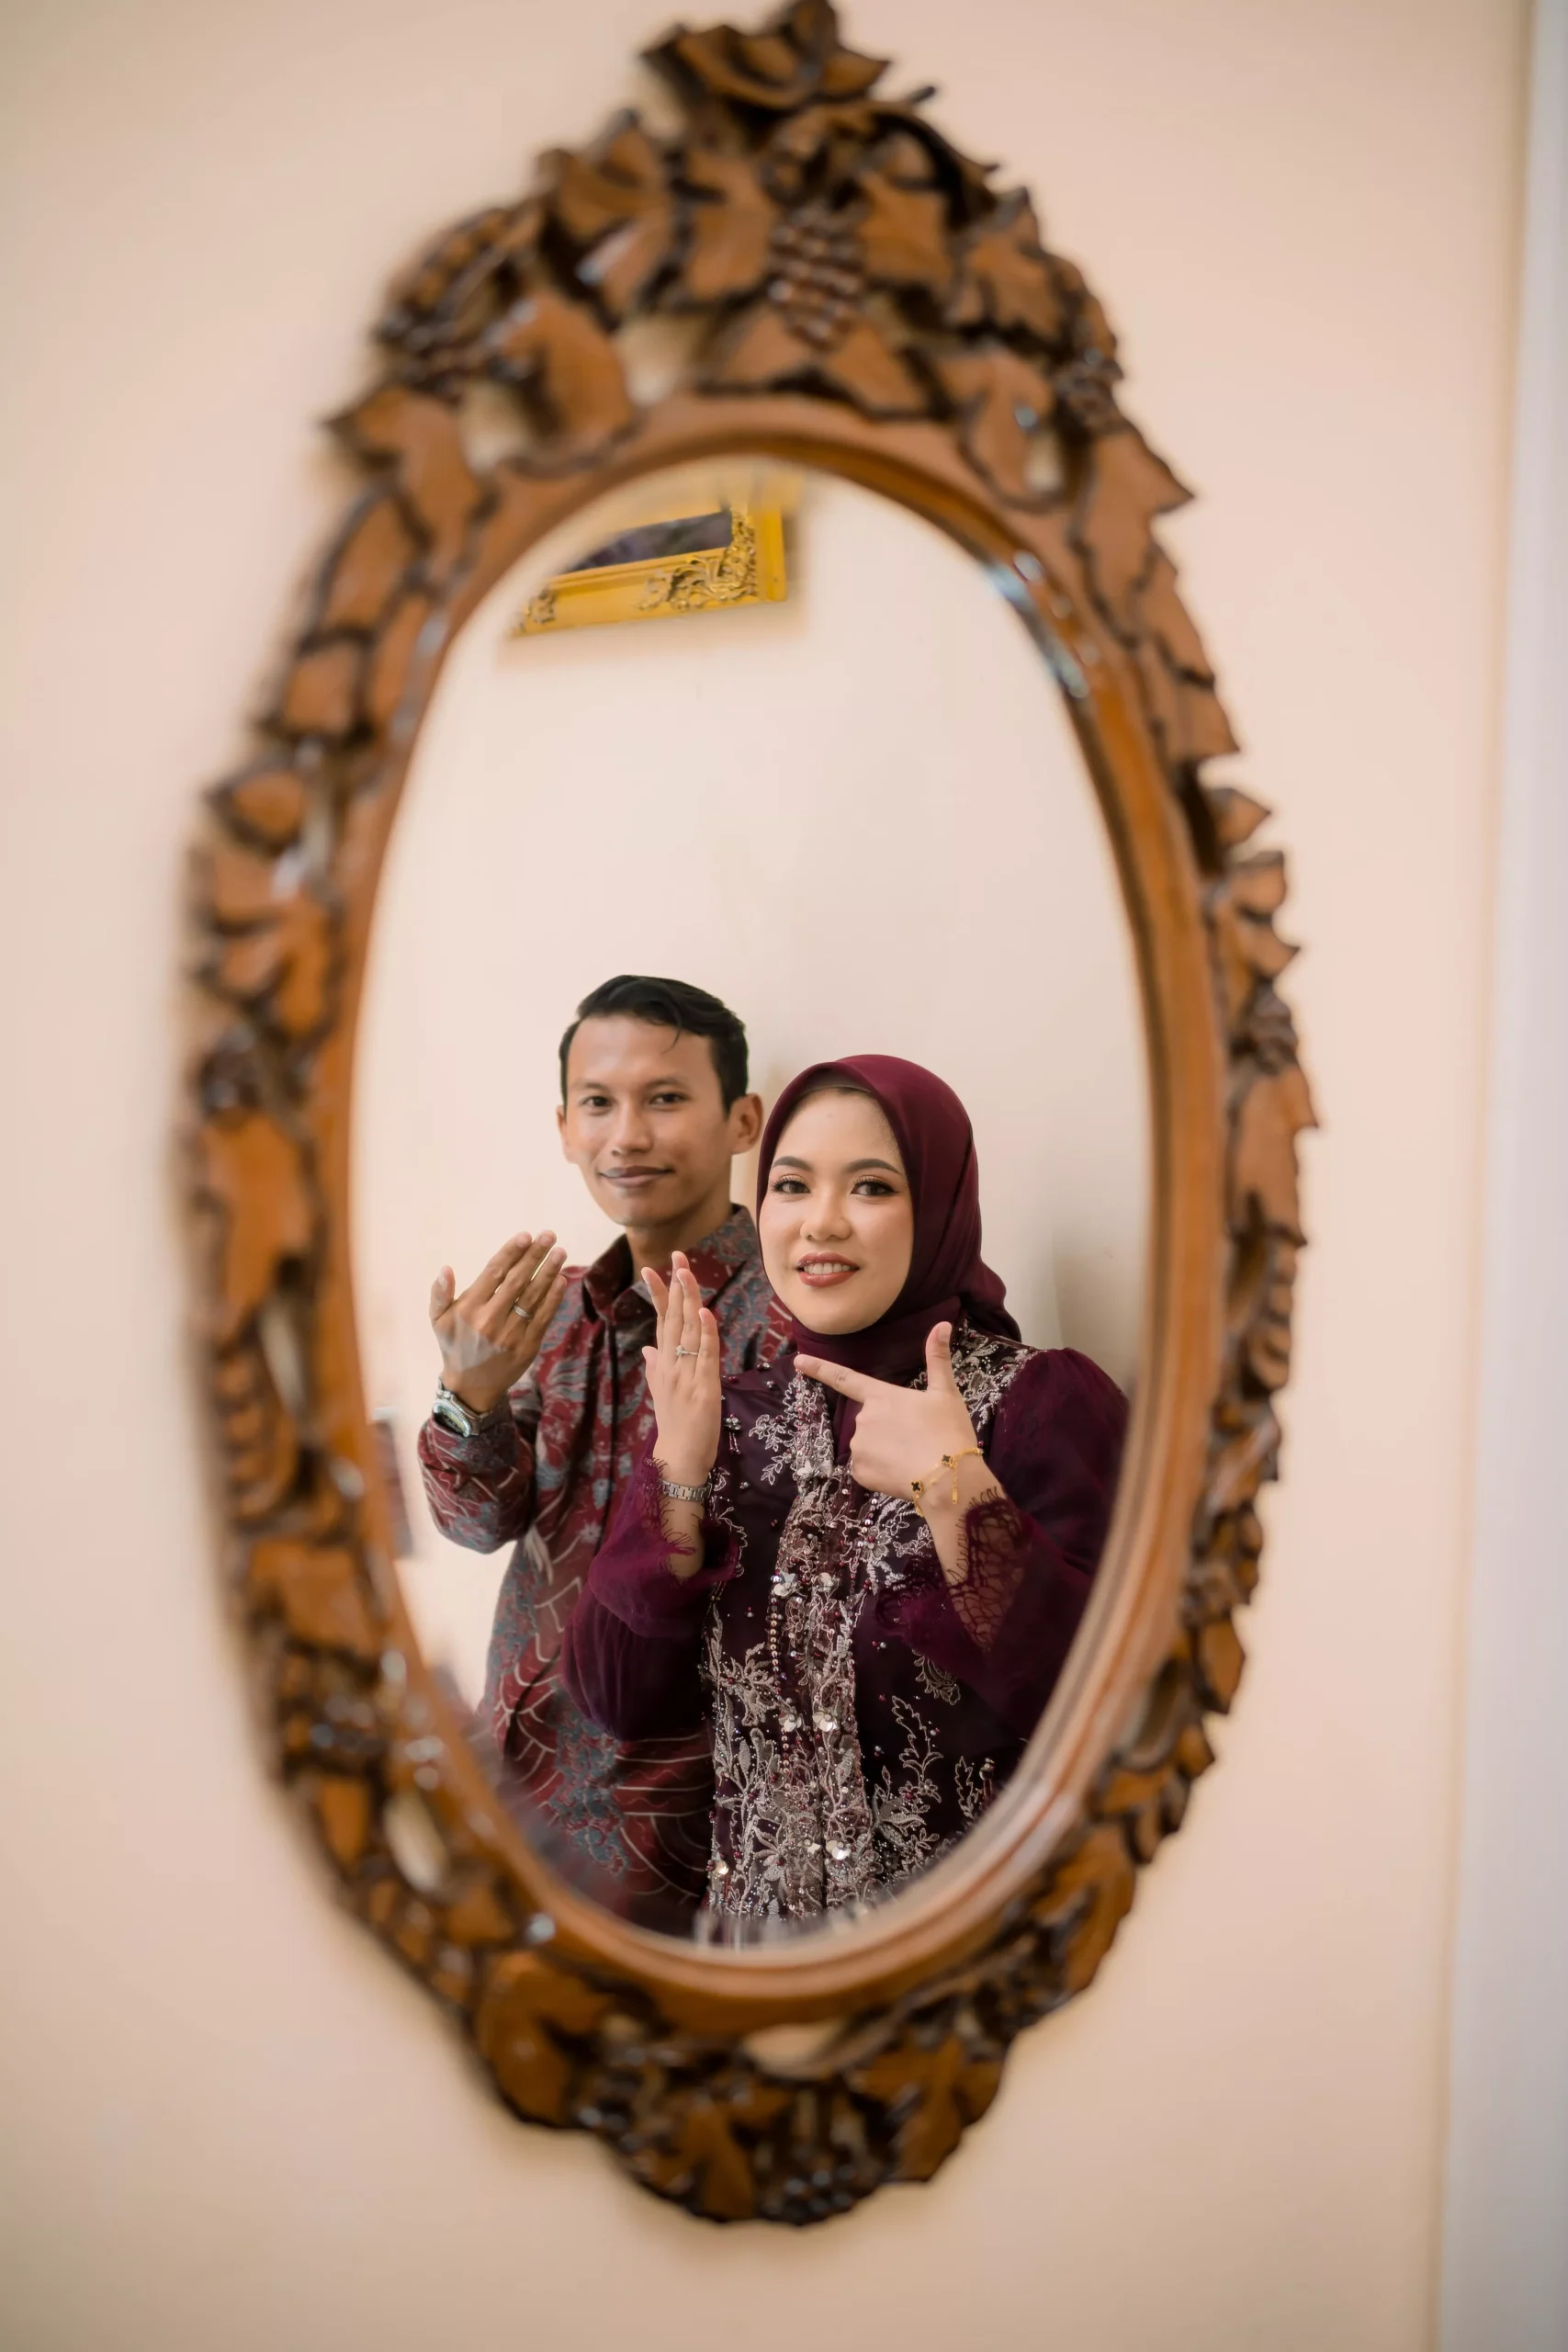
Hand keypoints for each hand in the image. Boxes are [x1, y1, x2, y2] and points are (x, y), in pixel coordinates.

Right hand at [429, 1231, 568, 1414]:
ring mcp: (512, 1334)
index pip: (493, 1273)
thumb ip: (440, 1294)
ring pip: (533, 1297)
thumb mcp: (439, 1320)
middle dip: (534, 1256)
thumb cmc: (455, 1345)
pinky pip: (543, 1317)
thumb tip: (445, 1269)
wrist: (471, 1387)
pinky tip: (561, 1279)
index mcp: (469, 1309)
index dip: (511, 1253)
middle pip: (517, 1281)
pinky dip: (554, 1298)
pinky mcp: (528, 1346)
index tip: (525, 1235)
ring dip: (549, 1272)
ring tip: (560, 1252)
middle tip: (549, 1235)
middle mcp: (491, 1320)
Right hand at [641, 1250, 720, 1487]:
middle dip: (675, 1286)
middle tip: (677, 1256)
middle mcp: (670, 1364)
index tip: (653, 1268)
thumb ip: (654, 1368)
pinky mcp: (704, 1386)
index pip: (660, 1321)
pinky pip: (706, 1354)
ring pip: (688, 1330)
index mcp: (662, 1364)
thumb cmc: (673, 1426)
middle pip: (672, 1318)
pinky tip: (705, 1312)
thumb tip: (646, 1349)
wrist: (678, 1457)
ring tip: (686, 1273)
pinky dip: (706, 1332)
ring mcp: (686, 1374)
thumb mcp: (660, 1393)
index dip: (658, 1294)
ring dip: (689, 1300)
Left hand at [796, 1322, 978, 1502]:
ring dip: (884, 1451)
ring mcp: (858, 1446)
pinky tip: (901, 1473)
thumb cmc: (948, 1432)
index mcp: (881, 1396)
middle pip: (869, 1421)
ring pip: (868, 1446)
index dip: (819, 1368)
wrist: (949, 1478)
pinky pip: (866, 1469)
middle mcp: (863, 1418)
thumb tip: (942, 1324)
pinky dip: (881, 1472)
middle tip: (916, 1438)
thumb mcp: (946, 1394)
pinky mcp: (859, 1473)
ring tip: (912, 1457)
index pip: (844, 1378)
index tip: (798, 1361)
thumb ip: (938, 1358)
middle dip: (887, 1429)